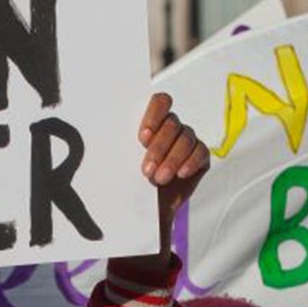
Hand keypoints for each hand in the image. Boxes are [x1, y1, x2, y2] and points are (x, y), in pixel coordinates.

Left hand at [137, 94, 210, 246]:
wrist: (154, 204)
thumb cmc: (137, 181)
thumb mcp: (126, 168)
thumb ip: (123, 155)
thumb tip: (106, 153)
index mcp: (152, 121)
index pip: (159, 102)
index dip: (153, 116)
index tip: (143, 138)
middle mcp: (172, 126)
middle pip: (171, 124)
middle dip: (159, 148)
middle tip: (147, 170)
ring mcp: (187, 139)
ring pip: (185, 139)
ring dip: (172, 159)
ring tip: (160, 178)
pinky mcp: (200, 154)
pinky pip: (201, 151)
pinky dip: (190, 162)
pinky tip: (181, 173)